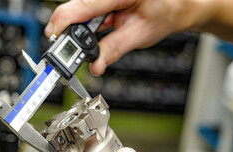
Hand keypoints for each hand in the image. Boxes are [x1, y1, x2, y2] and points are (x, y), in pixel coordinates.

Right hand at [44, 0, 204, 75]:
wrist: (180, 3)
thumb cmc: (167, 12)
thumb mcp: (141, 35)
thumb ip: (114, 49)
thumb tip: (94, 65)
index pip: (84, 5)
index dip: (64, 21)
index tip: (53, 38)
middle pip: (79, 8)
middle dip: (72, 31)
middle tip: (71, 53)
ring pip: (83, 10)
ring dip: (83, 29)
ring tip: (94, 41)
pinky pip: (91, 11)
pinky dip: (91, 25)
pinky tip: (103, 31)